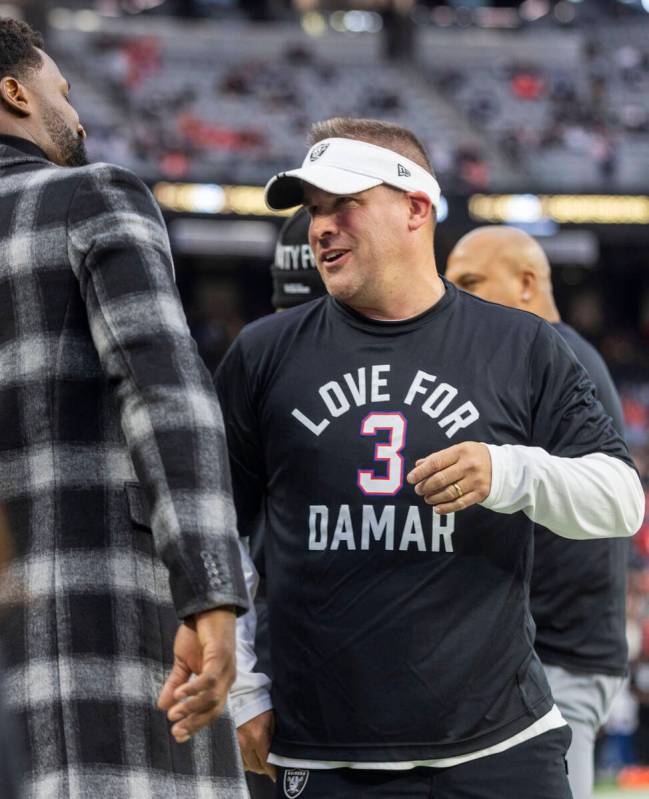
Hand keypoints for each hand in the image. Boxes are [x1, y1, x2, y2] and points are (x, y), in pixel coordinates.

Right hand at [157, 608, 236, 742]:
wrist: (207, 608)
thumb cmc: (198, 634)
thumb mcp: (183, 663)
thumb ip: (175, 684)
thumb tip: (162, 707)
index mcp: (219, 683)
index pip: (211, 712)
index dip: (195, 725)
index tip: (178, 736)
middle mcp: (227, 679)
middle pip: (214, 710)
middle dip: (194, 723)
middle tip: (175, 731)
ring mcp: (226, 668)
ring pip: (213, 698)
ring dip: (192, 707)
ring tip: (174, 713)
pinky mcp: (221, 657)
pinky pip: (209, 679)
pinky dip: (194, 689)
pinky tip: (180, 693)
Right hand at [237, 710, 276, 780]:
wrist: (243, 692)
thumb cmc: (261, 703)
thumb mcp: (273, 718)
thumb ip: (274, 736)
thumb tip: (278, 752)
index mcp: (258, 737)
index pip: (267, 763)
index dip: (273, 771)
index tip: (277, 774)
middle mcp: (245, 743)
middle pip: (256, 767)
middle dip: (264, 769)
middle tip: (270, 767)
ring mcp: (235, 742)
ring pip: (246, 765)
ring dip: (254, 765)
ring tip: (261, 761)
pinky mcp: (230, 740)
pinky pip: (237, 757)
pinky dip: (245, 760)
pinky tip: (250, 755)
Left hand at [407, 442, 491, 513]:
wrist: (501, 465)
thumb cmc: (472, 456)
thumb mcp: (457, 451)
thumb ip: (438, 457)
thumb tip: (418, 465)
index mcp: (461, 451)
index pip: (436, 462)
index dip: (421, 472)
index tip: (410, 479)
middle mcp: (469, 465)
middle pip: (441, 479)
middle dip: (426, 486)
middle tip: (418, 490)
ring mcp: (476, 480)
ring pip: (449, 493)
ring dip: (434, 498)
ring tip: (427, 498)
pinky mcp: (481, 493)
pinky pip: (460, 503)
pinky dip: (447, 508)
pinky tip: (437, 509)